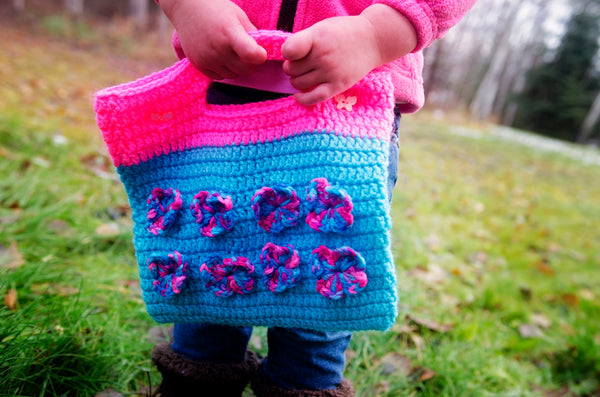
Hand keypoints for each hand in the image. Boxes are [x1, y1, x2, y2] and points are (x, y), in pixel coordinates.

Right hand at [159, 0, 266, 79]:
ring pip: (233, 75)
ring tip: (230, 52)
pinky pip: (219, 77)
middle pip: (245, 70)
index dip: (260, 56)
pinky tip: (220, 57)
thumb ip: (252, 34)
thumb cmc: (216, 9)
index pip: (251, 54)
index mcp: (230, 33)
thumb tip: (262, 52)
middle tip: (246, 52)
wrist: (186, 7)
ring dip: (236, 67)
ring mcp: (207, 58)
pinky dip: (223, 70)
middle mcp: (218, 48)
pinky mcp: (198, 65)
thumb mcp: (238, 16)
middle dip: (250, 63)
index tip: (260, 53)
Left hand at [282, 4, 416, 104]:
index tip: (293, 52)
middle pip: (291, 69)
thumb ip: (303, 41)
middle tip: (301, 63)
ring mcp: (331, 72)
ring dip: (296, 81)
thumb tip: (285, 59)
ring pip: (299, 83)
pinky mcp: (338, 85)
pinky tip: (298, 96)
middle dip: (292, 67)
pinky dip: (302, 99)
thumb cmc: (343, 33)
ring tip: (304, 74)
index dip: (286, 53)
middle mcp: (323, 56)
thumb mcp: (321, 28)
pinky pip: (314, 98)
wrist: (372, 40)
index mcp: (317, 38)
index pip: (289, 50)